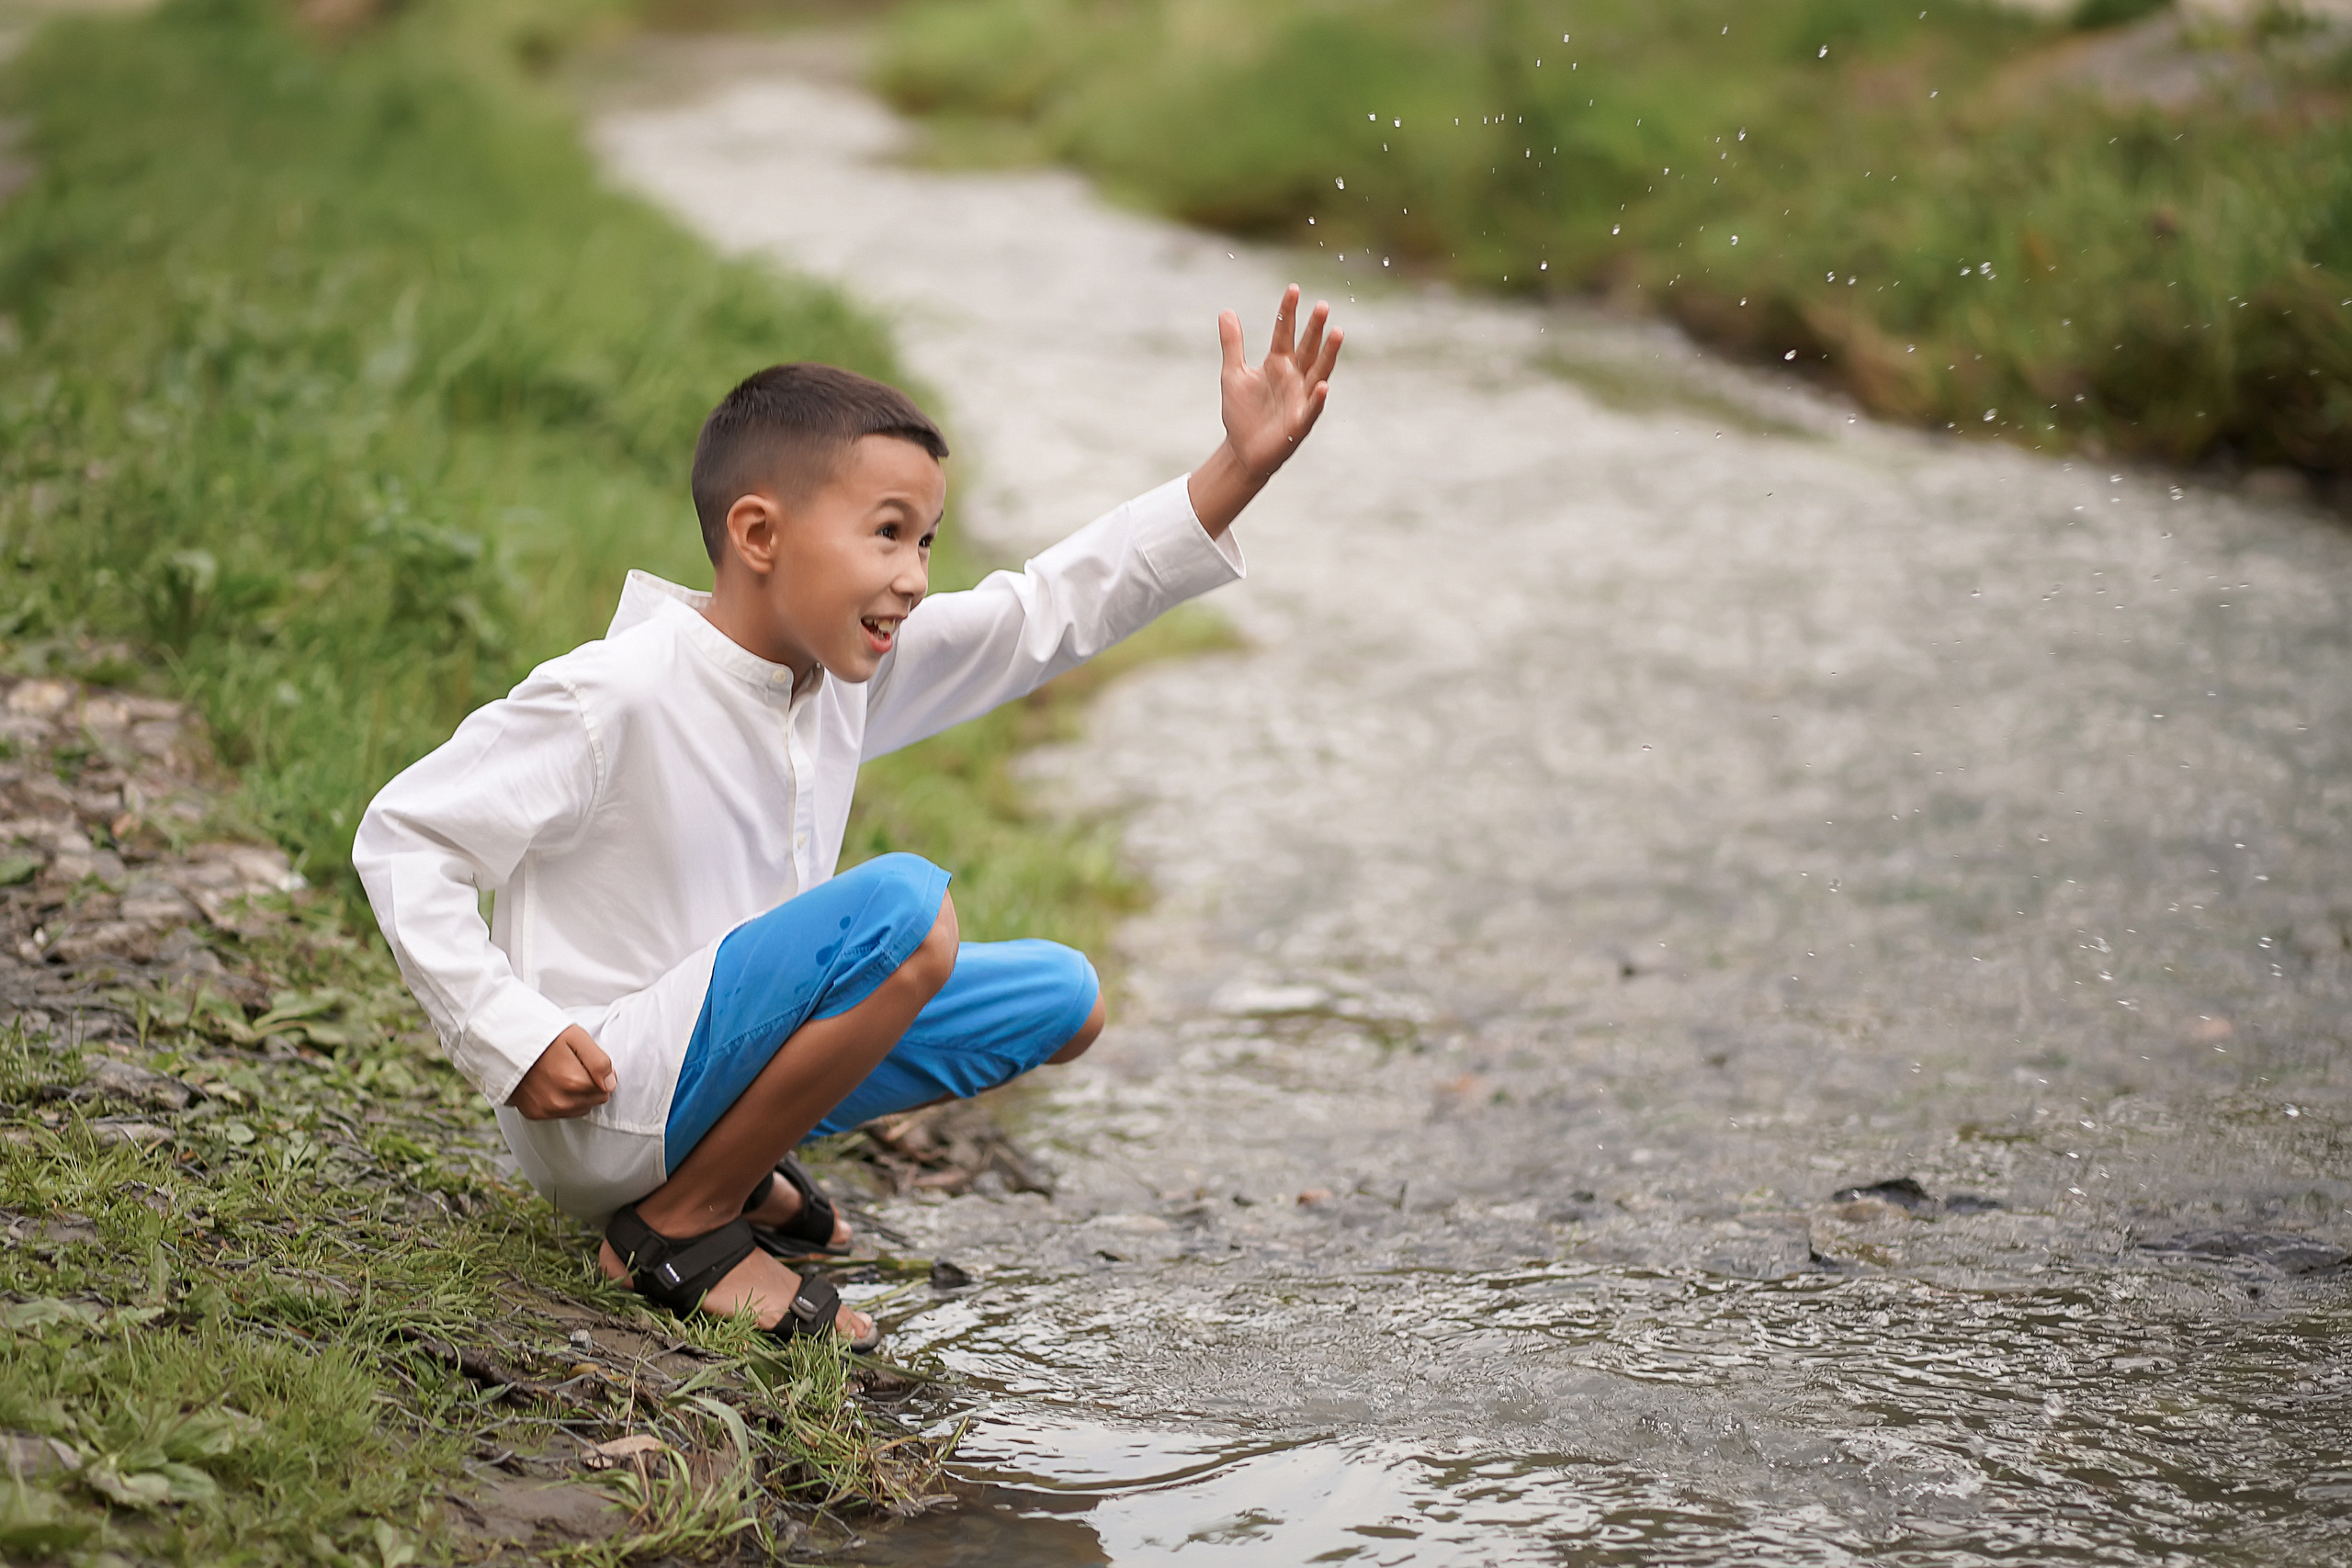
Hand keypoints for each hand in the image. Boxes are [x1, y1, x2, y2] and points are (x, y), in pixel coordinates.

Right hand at [509, 1025, 616, 1119]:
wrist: (505, 1043)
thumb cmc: (544, 1037)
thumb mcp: (577, 1038)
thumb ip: (599, 1062)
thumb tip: (611, 1085)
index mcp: (574, 1083)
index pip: (606, 1090)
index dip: (599, 1074)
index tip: (584, 1062)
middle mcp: (560, 1102)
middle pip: (593, 1101)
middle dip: (588, 1086)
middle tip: (571, 1066)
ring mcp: (546, 1110)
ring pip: (578, 1109)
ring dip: (575, 1095)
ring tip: (559, 1074)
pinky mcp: (534, 1114)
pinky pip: (560, 1113)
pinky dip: (559, 1101)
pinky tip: (548, 1084)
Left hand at [1188, 285, 1342, 535]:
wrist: (1241, 451)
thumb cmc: (1241, 412)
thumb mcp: (1232, 373)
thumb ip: (1233, 343)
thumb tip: (1226, 311)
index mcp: (1277, 364)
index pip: (1284, 333)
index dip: (1288, 313)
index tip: (1293, 289)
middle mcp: (1293, 378)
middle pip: (1306, 348)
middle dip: (1314, 328)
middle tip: (1322, 304)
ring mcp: (1299, 399)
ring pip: (1317, 372)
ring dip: (1327, 354)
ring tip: (1337, 332)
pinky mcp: (1299, 423)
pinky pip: (1311, 409)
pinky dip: (1317, 399)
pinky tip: (1323, 386)